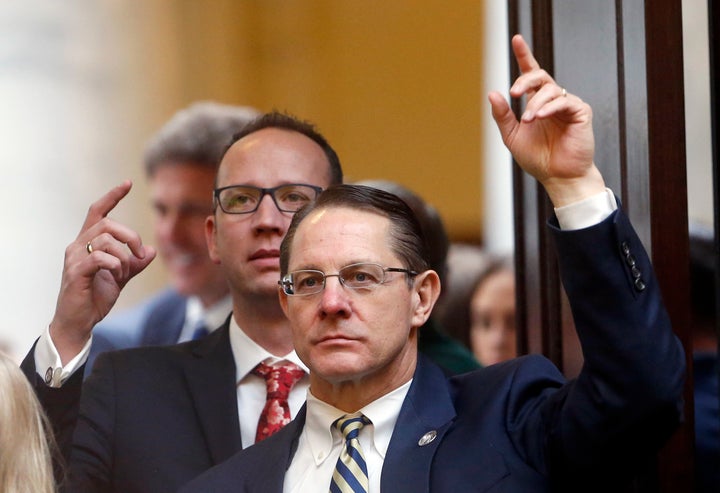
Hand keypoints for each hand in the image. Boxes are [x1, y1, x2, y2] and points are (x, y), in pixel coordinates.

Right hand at [49, 181, 155, 362]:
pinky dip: (116, 265)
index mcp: (87, 242)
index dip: (112, 196)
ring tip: (125, 272)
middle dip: (131, 236)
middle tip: (140, 254)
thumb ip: (135, 263)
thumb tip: (153, 250)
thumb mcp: (121, 277)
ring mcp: (74, 258)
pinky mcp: (76, 272)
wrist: (79, 322)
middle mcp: (77, 245)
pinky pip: (100, 258)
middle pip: (108, 224)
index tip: (127, 183)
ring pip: (105, 240)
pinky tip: (118, 276)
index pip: (97, 212)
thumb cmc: (95, 297)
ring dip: (124, 256)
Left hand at [488, 34, 605, 206]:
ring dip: (535, 103)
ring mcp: (567, 104)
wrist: (558, 177)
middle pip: (540, 76)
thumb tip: (492, 93)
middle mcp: (552, 100)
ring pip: (550, 89)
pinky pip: (564, 101)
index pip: (530, 74)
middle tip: (513, 93)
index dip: (524, 56)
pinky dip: (549, 107)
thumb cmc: (538, 159)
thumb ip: (503, 116)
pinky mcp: (580, 112)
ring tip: (528, 120)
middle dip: (525, 79)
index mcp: (536, 103)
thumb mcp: (513, 136)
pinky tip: (540, 117)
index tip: (516, 39)